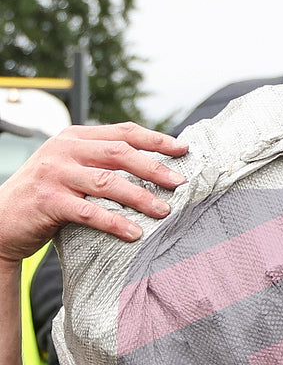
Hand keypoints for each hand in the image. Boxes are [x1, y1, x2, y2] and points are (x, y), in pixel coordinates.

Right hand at [0, 123, 187, 262]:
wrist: (2, 219)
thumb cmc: (47, 195)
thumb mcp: (72, 168)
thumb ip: (102, 163)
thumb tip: (154, 169)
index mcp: (74, 138)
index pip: (123, 132)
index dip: (156, 140)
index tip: (183, 149)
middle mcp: (64, 150)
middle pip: (120, 153)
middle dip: (154, 168)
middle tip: (180, 184)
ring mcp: (54, 174)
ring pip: (107, 182)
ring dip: (140, 197)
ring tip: (164, 211)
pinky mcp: (48, 200)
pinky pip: (90, 212)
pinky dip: (115, 222)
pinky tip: (134, 233)